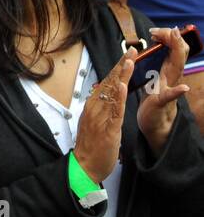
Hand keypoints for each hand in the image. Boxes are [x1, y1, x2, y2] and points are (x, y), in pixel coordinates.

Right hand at [73, 48, 133, 182]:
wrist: (84, 165)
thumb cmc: (90, 146)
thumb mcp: (93, 122)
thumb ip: (98, 107)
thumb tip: (103, 93)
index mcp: (93, 106)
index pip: (107, 83)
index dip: (117, 69)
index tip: (126, 56)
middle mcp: (95, 108)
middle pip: (110, 83)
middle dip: (121, 67)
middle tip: (132, 51)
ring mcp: (101, 118)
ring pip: (113, 93)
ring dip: (122, 77)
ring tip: (130, 62)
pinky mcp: (108, 129)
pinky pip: (115, 111)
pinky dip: (119, 98)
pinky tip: (123, 87)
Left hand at [137, 27, 191, 155]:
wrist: (154, 123)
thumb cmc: (154, 98)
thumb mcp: (156, 76)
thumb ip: (158, 62)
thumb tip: (156, 43)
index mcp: (167, 70)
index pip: (174, 48)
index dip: (169, 36)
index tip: (156, 30)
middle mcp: (172, 77)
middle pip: (179, 54)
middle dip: (175, 39)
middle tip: (167, 30)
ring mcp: (169, 89)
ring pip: (177, 69)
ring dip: (177, 54)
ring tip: (177, 40)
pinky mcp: (161, 102)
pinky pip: (170, 96)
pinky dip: (178, 91)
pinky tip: (184, 88)